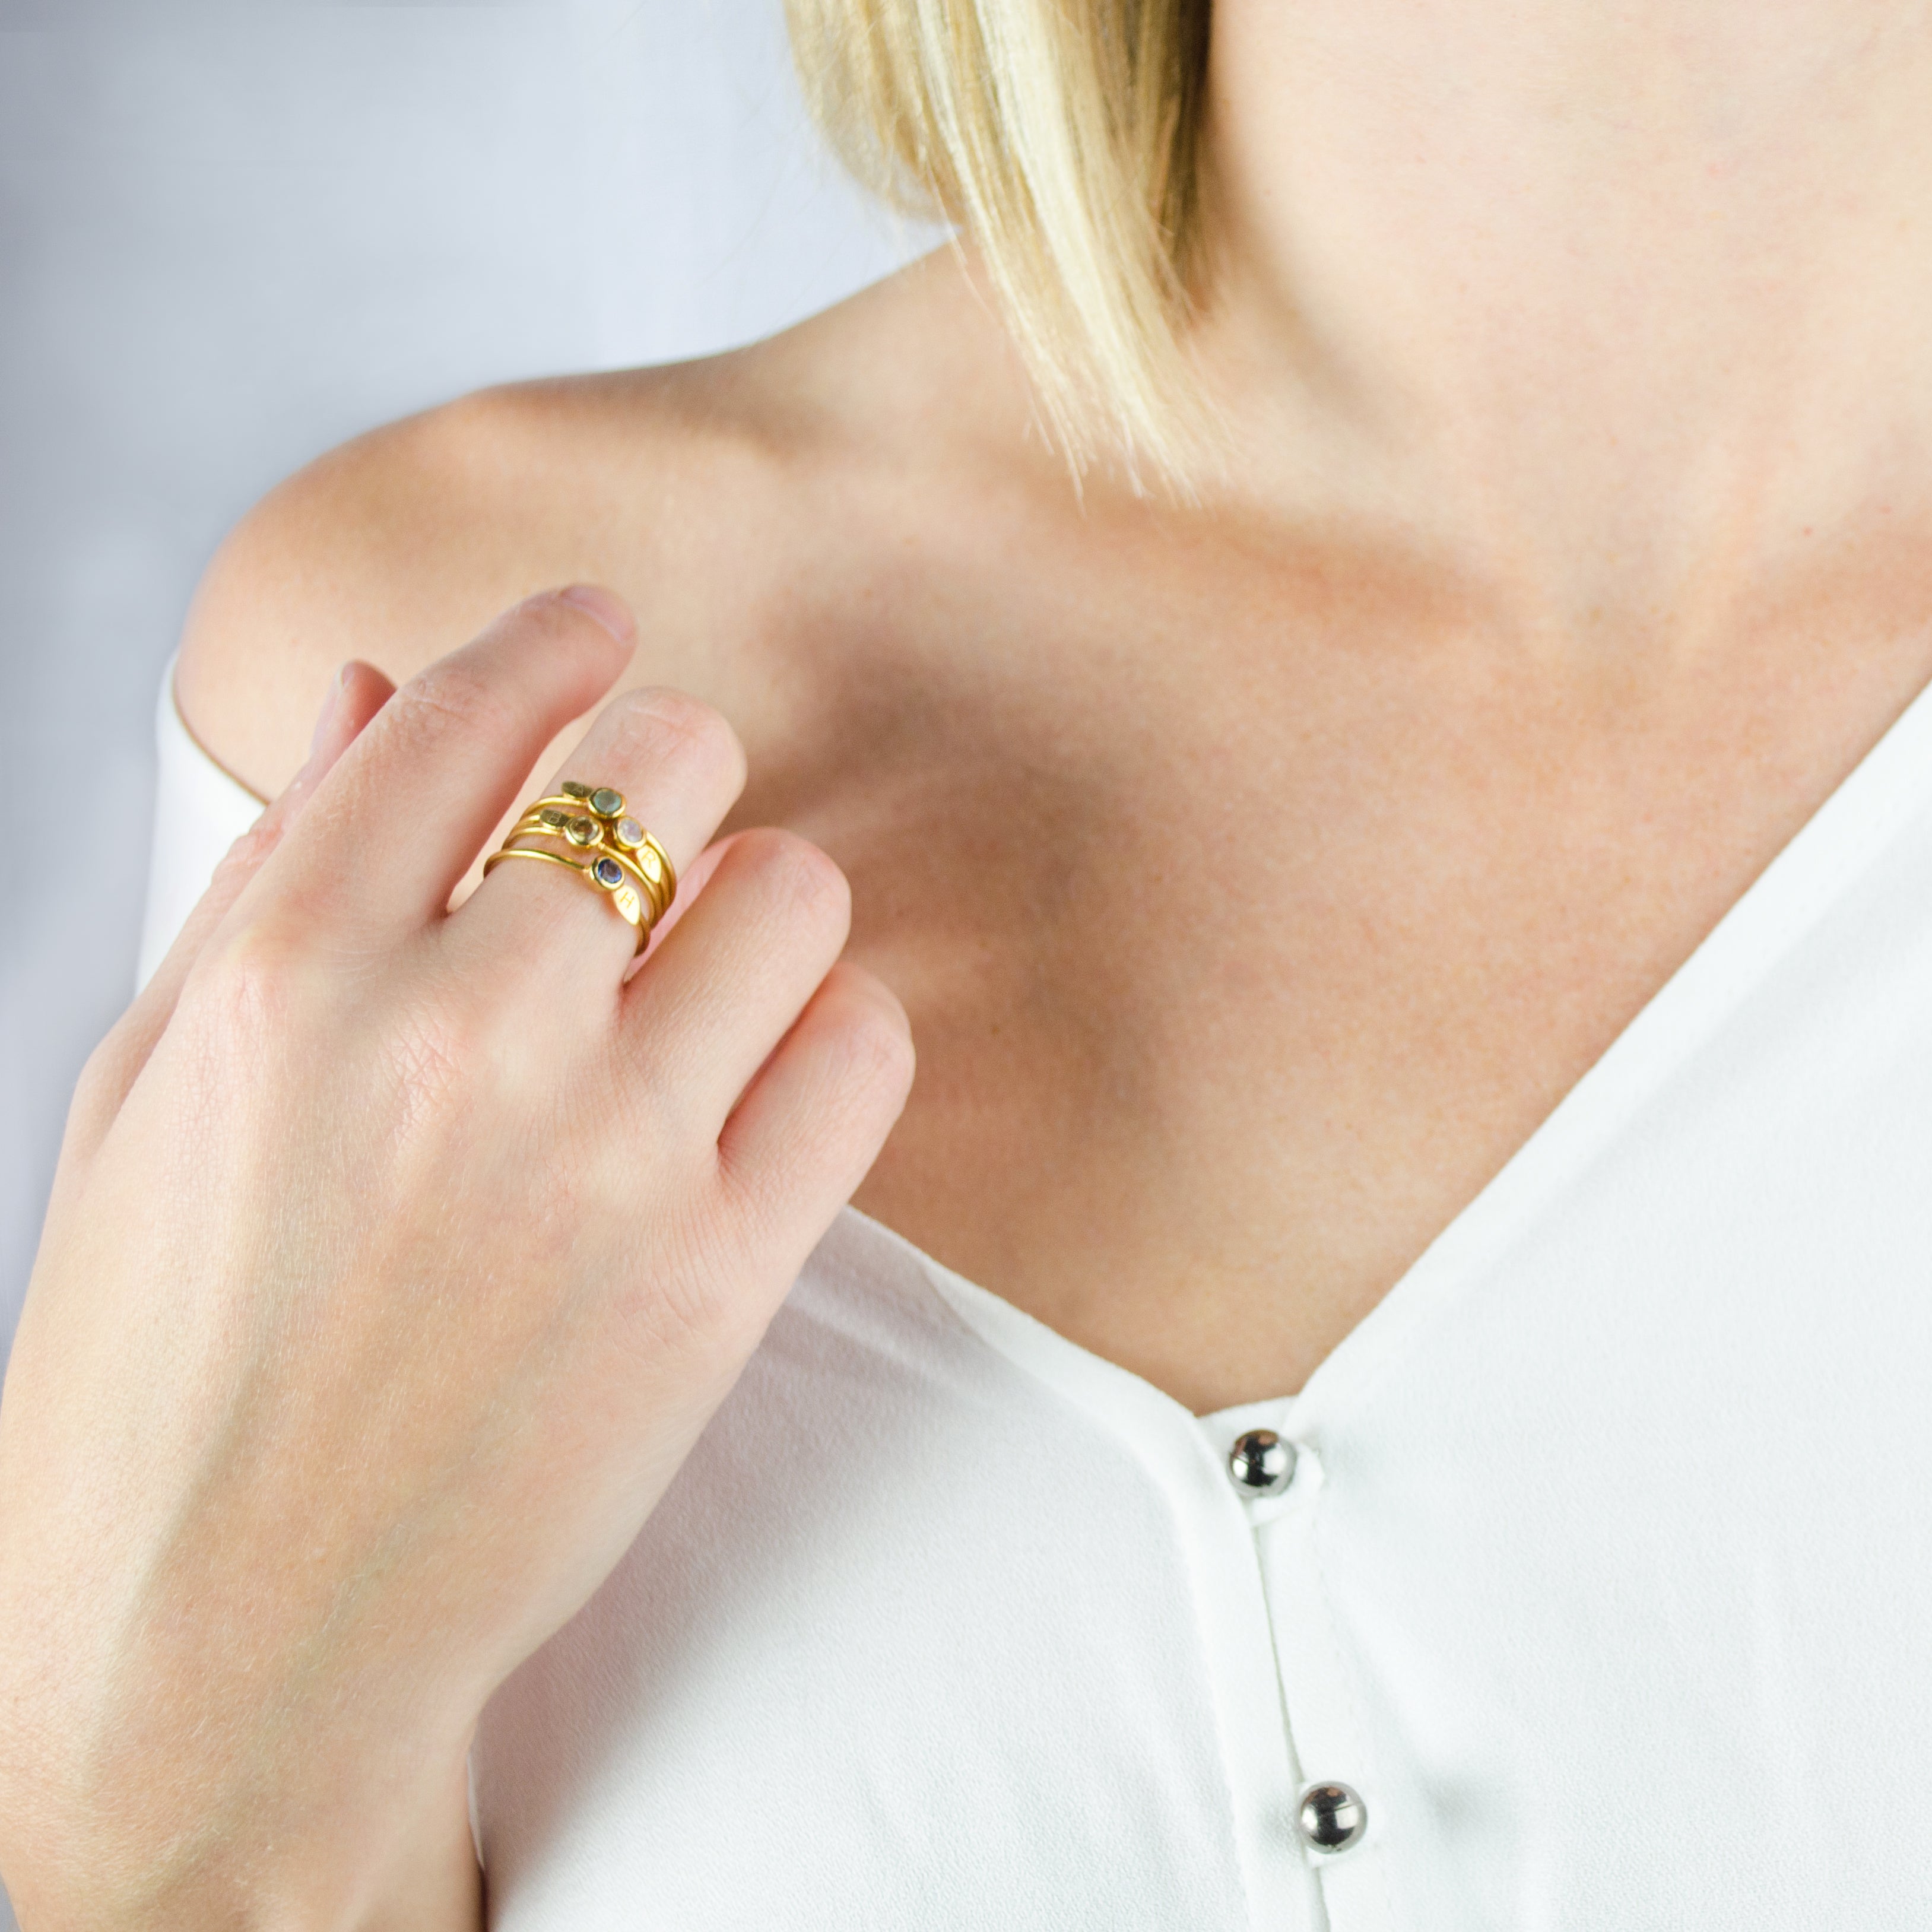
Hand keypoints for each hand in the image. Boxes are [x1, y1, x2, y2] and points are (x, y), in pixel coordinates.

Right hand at [0, 589, 913, 1931]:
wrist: (229, 1638)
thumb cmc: (164, 1371)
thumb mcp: (148, 1093)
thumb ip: (271, 873)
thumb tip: (378, 691)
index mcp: (289, 976)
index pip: (474, 713)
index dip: (554, 639)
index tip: (598, 627)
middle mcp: (456, 1038)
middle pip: (673, 762)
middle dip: (666, 769)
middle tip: (649, 830)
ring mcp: (604, 1157)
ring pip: (795, 889)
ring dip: (758, 903)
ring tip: (700, 975)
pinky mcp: (719, 1274)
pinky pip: (864, 1048)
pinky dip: (831, 1031)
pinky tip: (759, 1076)